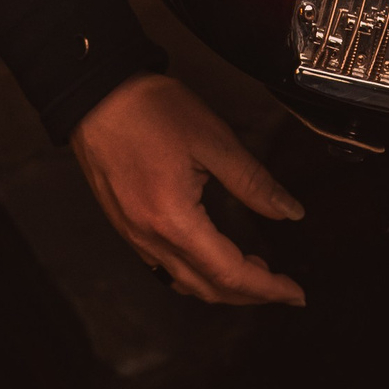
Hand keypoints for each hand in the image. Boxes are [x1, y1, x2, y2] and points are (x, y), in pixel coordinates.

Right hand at [70, 73, 305, 305]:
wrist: (93, 93)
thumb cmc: (149, 110)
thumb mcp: (213, 139)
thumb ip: (253, 182)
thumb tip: (289, 212)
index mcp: (175, 221)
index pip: (230, 273)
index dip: (267, 287)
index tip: (295, 292)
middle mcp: (150, 239)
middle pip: (206, 288)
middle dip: (249, 295)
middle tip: (282, 289)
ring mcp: (132, 235)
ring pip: (182, 282)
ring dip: (221, 287)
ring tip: (253, 272)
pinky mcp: (123, 225)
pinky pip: (162, 267)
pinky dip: (193, 274)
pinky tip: (208, 258)